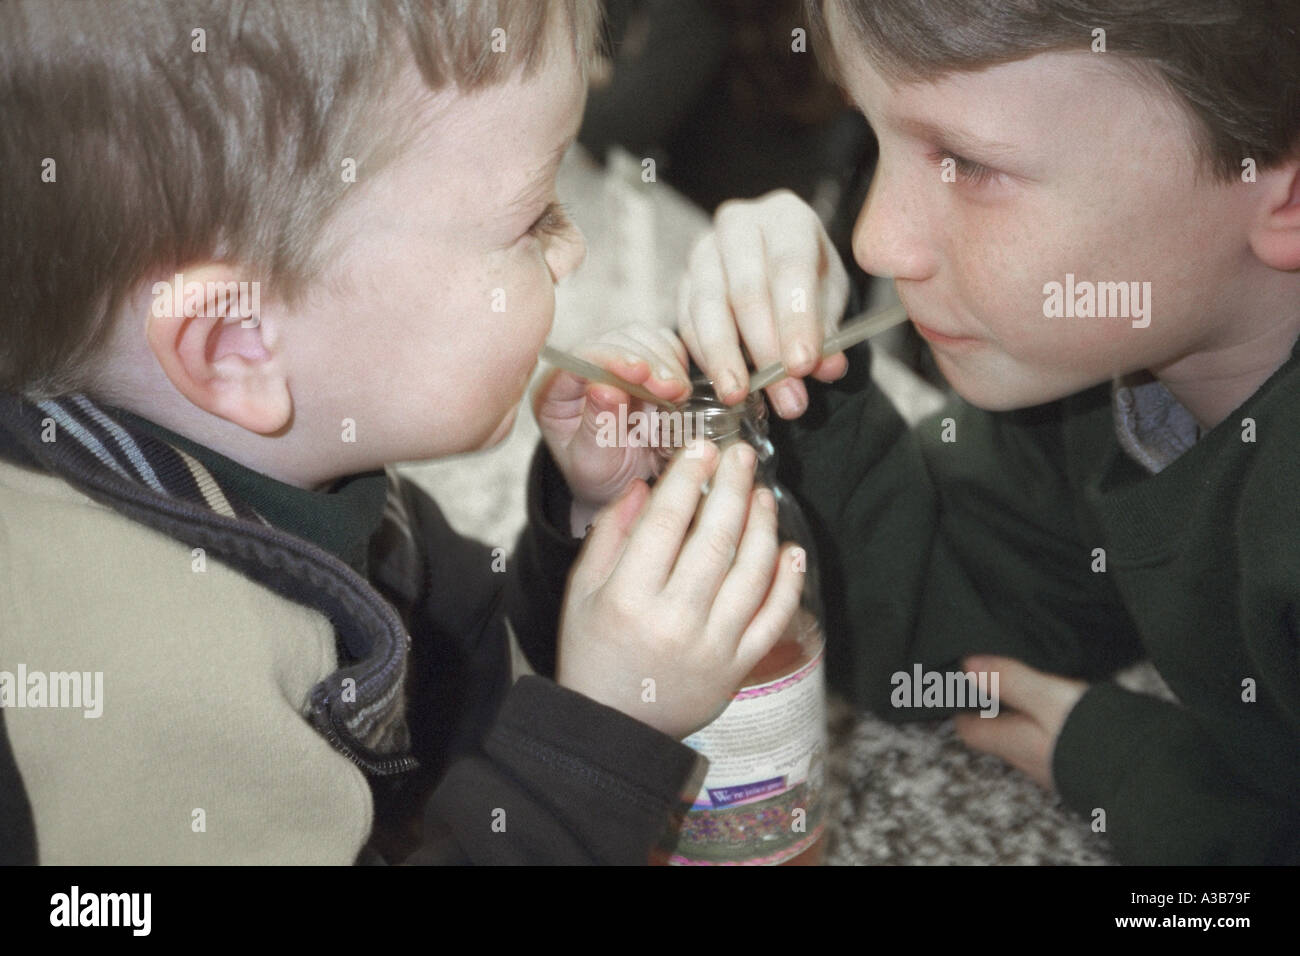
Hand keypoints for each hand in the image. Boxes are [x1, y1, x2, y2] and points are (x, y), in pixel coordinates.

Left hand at [532, 324, 691, 532]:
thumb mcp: (594, 463)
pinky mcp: (641, 359)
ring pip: (640, 337)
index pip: (578, 359)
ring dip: (666, 362)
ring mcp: (613, 359)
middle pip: (614, 341)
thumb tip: (605, 388)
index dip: (610, 358)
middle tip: (672, 390)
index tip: (640, 372)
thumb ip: (597, 427)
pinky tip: (679, 389)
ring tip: (678, 394)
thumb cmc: (601, 476)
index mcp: (554, 391)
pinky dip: (677, 362)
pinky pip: (662, 345)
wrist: (624, 483)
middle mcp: (581, 368)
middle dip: (648, 361)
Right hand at [557, 440, 804, 738]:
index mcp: (628, 598)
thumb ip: (610, 535)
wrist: (613, 726)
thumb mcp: (582, 590)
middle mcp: (674, 621)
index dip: (687, 478)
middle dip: (733, 488)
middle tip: (742, 456)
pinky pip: (773, 618)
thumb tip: (644, 485)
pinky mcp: (738, 667)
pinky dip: (788, 581)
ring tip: (763, 496)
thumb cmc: (593, 651)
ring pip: (751, 573)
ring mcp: (712, 647)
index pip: (665, 522)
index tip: (702, 447)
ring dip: (763, 526)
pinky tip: (789, 549)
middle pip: (715, 540)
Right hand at [677, 189, 850, 418]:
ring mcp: (704, 250)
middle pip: (746, 289)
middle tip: (783, 394)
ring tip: (742, 395)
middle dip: (765, 348)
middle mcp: (739, 225)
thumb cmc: (806, 279)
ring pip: (708, 306)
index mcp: (787, 217)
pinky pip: (687, 321)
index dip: (795, 318)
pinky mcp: (683, 281)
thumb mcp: (828, 298)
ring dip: (726, 358)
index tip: (802, 364)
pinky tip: (722, 382)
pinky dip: (704, 356)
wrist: (776, 268)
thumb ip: (828, 331)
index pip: (789, 265)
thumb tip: (829, 367)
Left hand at [952, 655, 1088, 790]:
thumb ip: (1009, 680)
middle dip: (992, 710)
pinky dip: (1051, 725)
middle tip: (993, 679)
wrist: (1148, 773)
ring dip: (1024, 716)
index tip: (961, 685)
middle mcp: (1030, 760)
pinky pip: (1054, 743)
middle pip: (997, 735)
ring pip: (1027, 739)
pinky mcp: (1080, 767)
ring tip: (1028, 687)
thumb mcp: (1047, 697)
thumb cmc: (1093, 736)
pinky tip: (1065, 710)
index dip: (962, 707)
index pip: (969, 729)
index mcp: (1013, 742)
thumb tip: (968, 666)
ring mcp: (1056, 768)